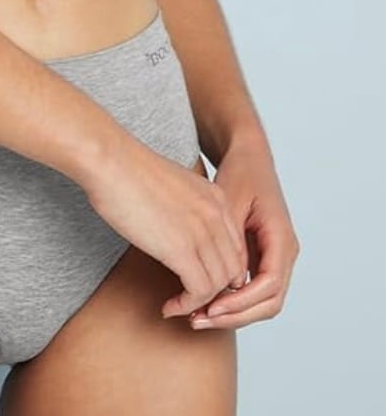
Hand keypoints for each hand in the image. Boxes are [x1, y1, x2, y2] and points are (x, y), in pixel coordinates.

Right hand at [84, 139, 248, 318]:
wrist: (109, 160)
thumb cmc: (124, 170)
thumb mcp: (169, 186)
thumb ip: (182, 207)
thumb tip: (173, 232)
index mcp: (215, 198)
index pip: (234, 247)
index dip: (219, 271)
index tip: (196, 282)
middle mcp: (216, 215)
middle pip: (232, 269)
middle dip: (215, 292)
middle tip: (190, 302)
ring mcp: (202, 232)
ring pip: (219, 285)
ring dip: (200, 304)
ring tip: (177, 307)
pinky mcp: (182, 249)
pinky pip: (199, 292)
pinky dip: (186, 306)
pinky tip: (168, 306)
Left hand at [187, 142, 299, 329]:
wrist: (249, 158)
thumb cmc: (240, 173)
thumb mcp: (230, 202)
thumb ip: (230, 238)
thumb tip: (226, 278)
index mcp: (281, 239)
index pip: (269, 286)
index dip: (240, 302)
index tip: (209, 307)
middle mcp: (284, 253)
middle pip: (268, 303)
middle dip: (233, 316)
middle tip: (196, 320)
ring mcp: (275, 258)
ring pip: (261, 302)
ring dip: (231, 313)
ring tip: (194, 315)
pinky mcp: (261, 258)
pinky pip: (251, 289)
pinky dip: (230, 300)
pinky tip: (201, 301)